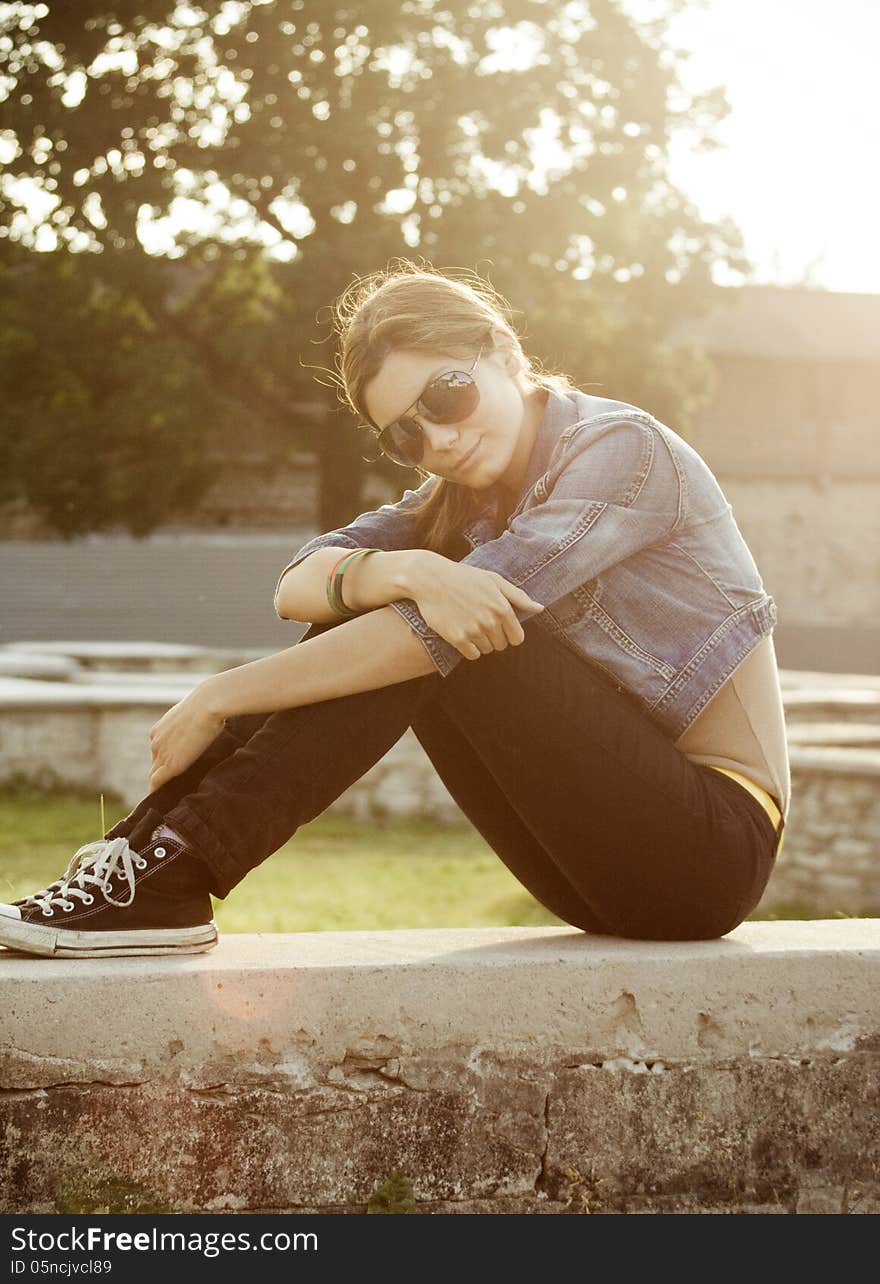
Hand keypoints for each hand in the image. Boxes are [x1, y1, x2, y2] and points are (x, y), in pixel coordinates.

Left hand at [147, 687, 226, 791]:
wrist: (208, 705)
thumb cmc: (208, 705)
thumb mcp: (194, 714)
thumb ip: (192, 723)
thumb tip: (209, 725)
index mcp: (159, 730)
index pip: (159, 750)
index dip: (166, 759)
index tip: (173, 767)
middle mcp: (155, 742)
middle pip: (155, 763)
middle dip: (160, 772)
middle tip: (170, 785)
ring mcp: (160, 753)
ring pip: (154, 773)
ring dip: (159, 783)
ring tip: (165, 795)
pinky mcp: (169, 765)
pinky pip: (156, 782)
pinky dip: (156, 791)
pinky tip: (160, 798)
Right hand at [409, 554, 543, 659]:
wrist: (430, 579)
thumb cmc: (464, 577)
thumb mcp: (493, 580)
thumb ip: (518, 596)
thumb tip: (540, 608)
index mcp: (502, 607)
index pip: (517, 638)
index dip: (510, 635)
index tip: (499, 628)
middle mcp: (490, 621)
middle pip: (501, 645)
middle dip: (494, 637)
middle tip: (480, 622)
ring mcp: (474, 631)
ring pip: (487, 650)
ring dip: (481, 642)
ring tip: (469, 625)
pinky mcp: (457, 638)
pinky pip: (472, 655)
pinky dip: (469, 648)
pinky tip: (462, 634)